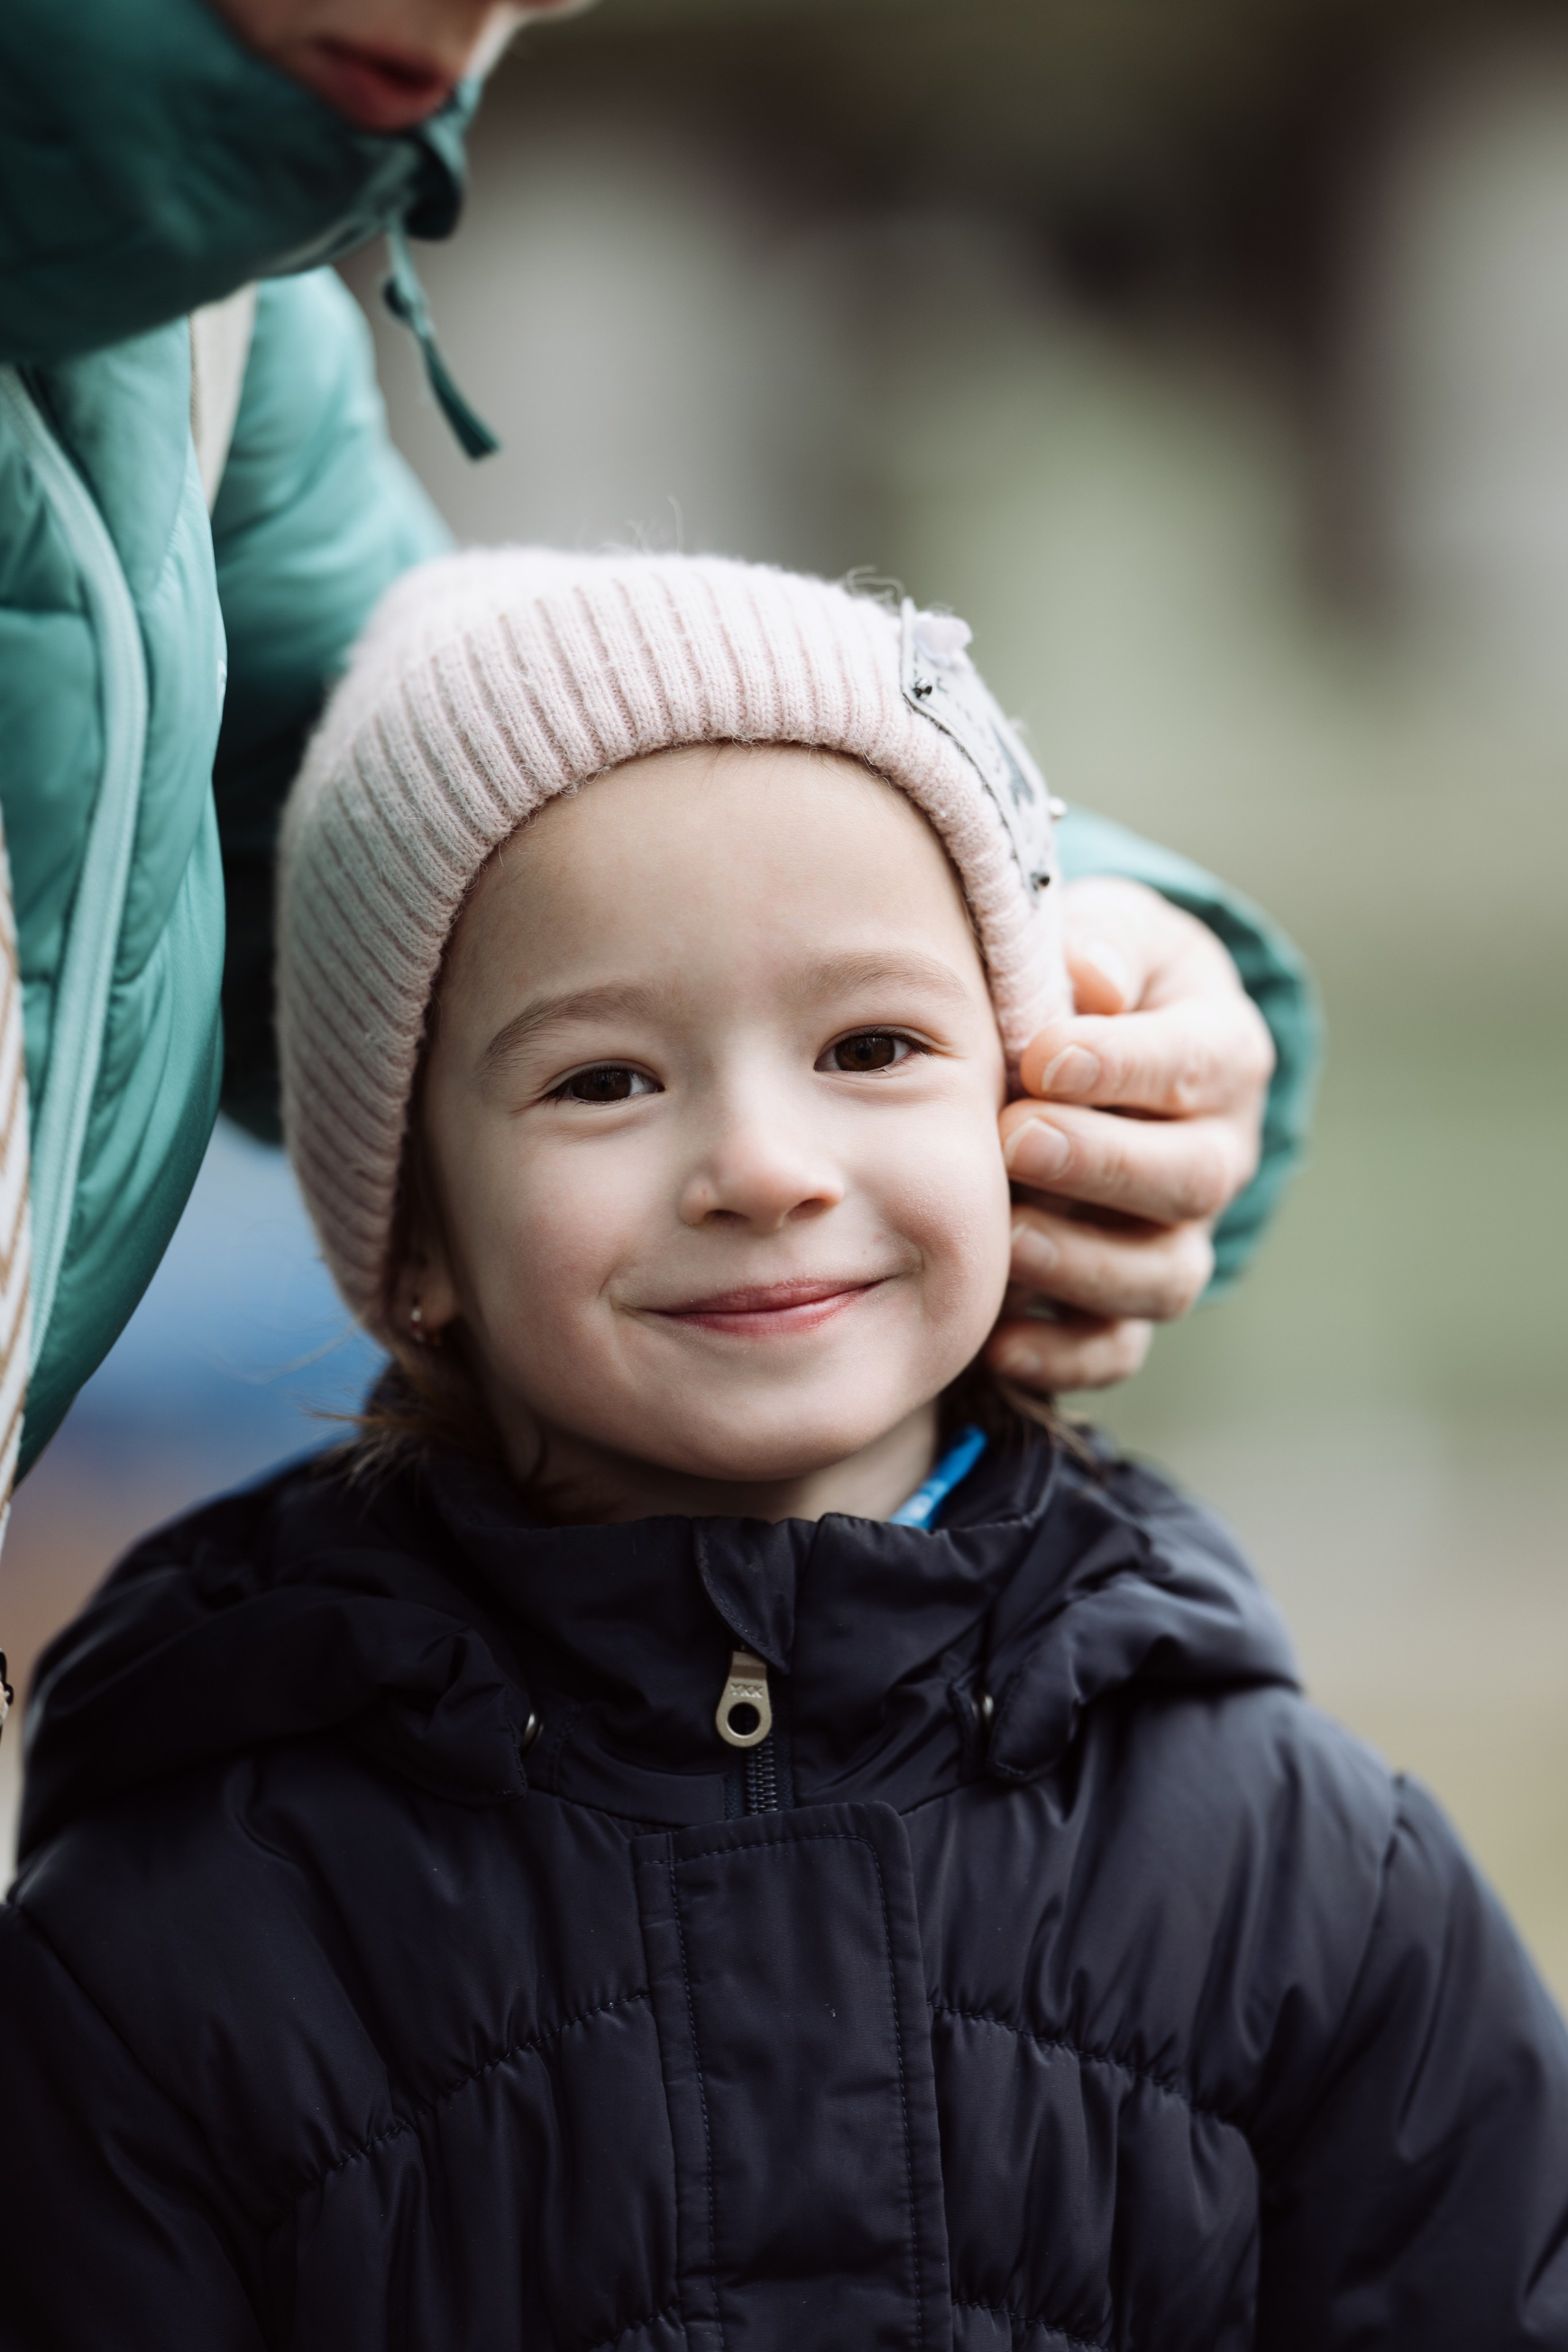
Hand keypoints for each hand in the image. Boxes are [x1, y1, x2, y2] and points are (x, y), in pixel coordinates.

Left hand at [987, 877, 1274, 1394]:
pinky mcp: (1126, 1299)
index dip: (1124, 1066)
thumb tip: (1091, 974)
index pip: (1196, 1066)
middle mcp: (1217, 1154)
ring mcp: (1175, 1235)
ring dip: (1083, 1264)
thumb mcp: (1106, 933)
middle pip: (1191, 1181)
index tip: (1045, 1056)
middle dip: (1102, 1166)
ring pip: (1163, 1277)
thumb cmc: (1091, 977)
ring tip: (1008, 1237)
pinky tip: (999, 1340)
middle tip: (1017, 1140)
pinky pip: (1116, 1349)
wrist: (1094, 1042)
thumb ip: (1101, 944)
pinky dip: (1063, 1355)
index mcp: (1222, 1054)